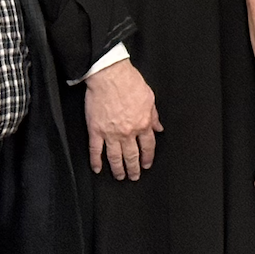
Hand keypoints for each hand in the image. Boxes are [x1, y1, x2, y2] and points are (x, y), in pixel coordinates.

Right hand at [84, 60, 161, 179]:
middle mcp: (128, 132)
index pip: (148, 146)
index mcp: (143, 123)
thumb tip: (159, 128)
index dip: (148, 157)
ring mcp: (110, 133)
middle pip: (132, 155)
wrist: (110, 76)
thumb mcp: (150, 98)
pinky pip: (95, 150)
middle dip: (134, 168)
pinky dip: (96, 161)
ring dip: (118, 169)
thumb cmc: (130, 83)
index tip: (146, 164)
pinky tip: (98, 169)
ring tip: (120, 177)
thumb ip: (154, 116)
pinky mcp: (95, 131)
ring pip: (115, 157)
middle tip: (134, 177)